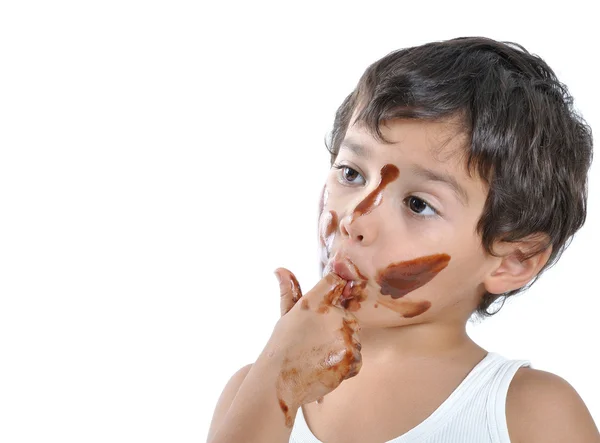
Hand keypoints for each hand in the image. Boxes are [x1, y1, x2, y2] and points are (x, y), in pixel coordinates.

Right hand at [266, 268, 362, 417]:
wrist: (280, 382)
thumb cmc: (282, 346)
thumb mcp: (286, 315)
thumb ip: (289, 290)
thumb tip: (280, 269)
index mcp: (315, 302)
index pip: (335, 281)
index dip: (334, 289)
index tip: (327, 303)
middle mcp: (332, 315)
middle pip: (347, 314)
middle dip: (337, 326)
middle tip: (316, 341)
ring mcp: (344, 337)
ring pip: (353, 337)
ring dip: (341, 345)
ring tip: (319, 355)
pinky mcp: (351, 358)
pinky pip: (357, 357)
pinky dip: (345, 363)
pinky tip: (326, 365)